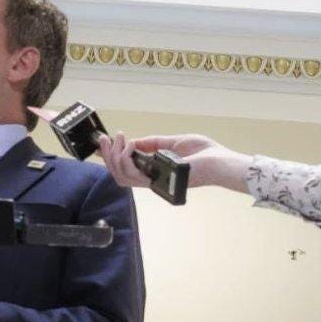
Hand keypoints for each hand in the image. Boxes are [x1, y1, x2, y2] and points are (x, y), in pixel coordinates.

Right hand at [97, 132, 252, 192]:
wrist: (220, 161)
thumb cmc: (204, 152)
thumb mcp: (173, 142)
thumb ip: (153, 143)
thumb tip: (133, 141)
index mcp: (155, 171)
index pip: (126, 170)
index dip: (110, 159)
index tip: (100, 144)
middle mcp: (152, 179)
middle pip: (119, 175)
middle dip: (107, 156)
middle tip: (104, 139)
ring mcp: (155, 182)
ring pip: (121, 176)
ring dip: (114, 156)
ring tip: (119, 139)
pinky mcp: (159, 182)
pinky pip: (133, 176)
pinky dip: (126, 159)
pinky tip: (129, 144)